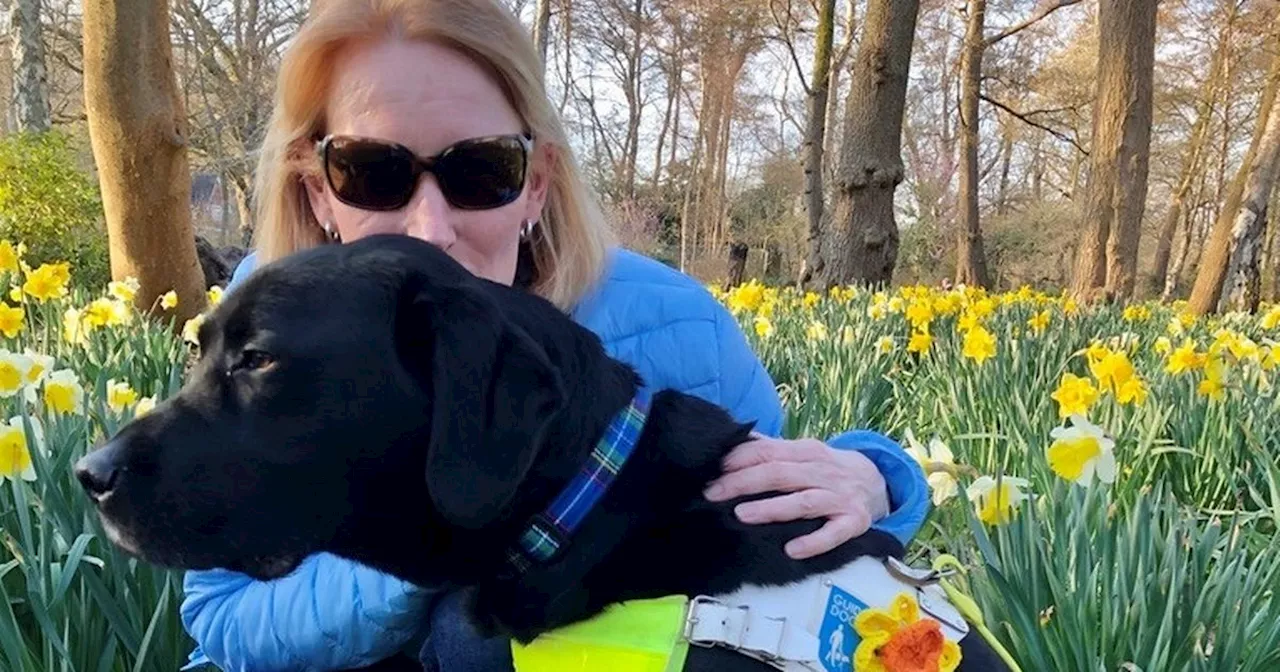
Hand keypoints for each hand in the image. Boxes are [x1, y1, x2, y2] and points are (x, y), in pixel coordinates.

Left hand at [703, 432, 890, 559]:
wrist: (879, 482)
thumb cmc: (827, 470)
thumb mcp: (804, 454)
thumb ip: (772, 450)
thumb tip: (734, 440)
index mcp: (806, 452)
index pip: (769, 452)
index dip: (740, 460)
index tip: (713, 470)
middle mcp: (823, 471)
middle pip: (780, 474)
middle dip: (744, 483)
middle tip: (714, 493)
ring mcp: (840, 497)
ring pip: (803, 501)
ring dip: (772, 508)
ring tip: (742, 515)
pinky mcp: (854, 522)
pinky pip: (834, 532)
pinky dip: (814, 541)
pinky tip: (792, 549)